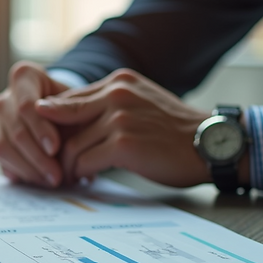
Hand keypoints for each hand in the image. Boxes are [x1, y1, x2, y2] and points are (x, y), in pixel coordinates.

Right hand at [0, 61, 70, 186]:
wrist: (65, 111)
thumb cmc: (74, 105)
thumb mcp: (79, 105)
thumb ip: (73, 120)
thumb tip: (65, 148)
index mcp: (24, 77)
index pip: (26, 105)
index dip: (40, 129)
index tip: (55, 149)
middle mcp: (5, 97)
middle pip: (15, 128)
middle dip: (36, 156)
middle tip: (56, 175)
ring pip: (3, 146)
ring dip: (28, 168)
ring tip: (51, 181)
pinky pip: (1, 159)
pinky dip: (19, 172)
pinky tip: (38, 181)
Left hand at [34, 68, 211, 187]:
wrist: (210, 144)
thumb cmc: (173, 131)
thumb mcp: (139, 104)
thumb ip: (107, 106)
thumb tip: (69, 120)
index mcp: (118, 82)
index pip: (68, 100)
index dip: (55, 126)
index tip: (53, 145)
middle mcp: (116, 94)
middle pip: (63, 121)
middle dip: (54, 147)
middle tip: (54, 165)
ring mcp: (119, 118)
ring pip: (71, 145)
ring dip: (67, 166)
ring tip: (70, 176)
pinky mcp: (123, 144)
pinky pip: (85, 161)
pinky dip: (80, 174)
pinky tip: (85, 180)